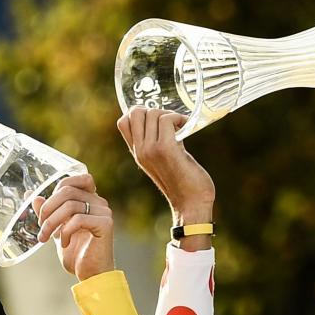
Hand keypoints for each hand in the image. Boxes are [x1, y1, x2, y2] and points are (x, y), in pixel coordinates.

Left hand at [35, 172, 115, 281]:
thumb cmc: (76, 254)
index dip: (60, 186)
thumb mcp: (57, 230)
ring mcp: (104, 213)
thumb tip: (31, 195)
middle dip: (47, 208)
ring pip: (70, 205)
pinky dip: (65, 231)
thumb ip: (48, 212)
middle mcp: (100, 203)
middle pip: (68, 191)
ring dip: (52, 222)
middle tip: (40, 225)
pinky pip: (78, 219)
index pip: (81, 178)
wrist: (91, 276)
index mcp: (91, 201)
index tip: (46, 207)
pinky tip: (63, 243)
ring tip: (46, 237)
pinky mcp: (105, 225)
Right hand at [115, 107, 214, 237]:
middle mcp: (140, 150)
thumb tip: (168, 124)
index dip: (138, 112)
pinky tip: (186, 127)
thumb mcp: (164, 162)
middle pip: (135, 112)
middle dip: (155, 109)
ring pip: (152, 113)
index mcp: (137, 153)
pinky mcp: (166, 149)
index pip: (123, 122)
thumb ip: (160, 145)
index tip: (157, 119)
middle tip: (171, 122)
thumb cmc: (184, 184)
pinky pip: (167, 119)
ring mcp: (151, 150)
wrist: (191, 205)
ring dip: (170, 114)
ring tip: (181, 125)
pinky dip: (178, 118)